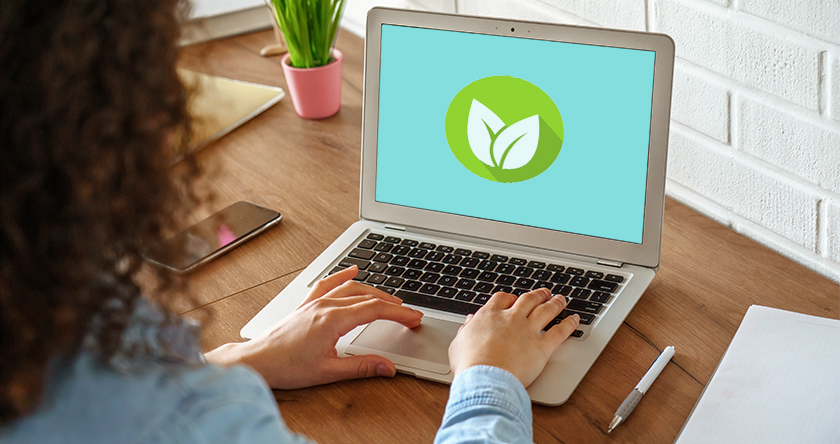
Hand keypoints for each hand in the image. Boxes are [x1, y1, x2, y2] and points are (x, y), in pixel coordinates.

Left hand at [204, 266, 422, 388]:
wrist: (257, 362)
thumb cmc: (286, 367)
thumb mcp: (329, 372)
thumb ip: (362, 367)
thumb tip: (388, 367)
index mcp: (333, 320)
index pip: (375, 310)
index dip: (399, 313)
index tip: (414, 318)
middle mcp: (325, 306)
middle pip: (367, 297)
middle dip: (392, 304)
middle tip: (409, 313)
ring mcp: (314, 303)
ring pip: (351, 288)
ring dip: (374, 291)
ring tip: (390, 299)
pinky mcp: (306, 305)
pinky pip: (327, 283)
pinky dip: (342, 276)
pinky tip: (352, 271)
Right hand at [448, 288, 579, 387]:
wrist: (485, 378)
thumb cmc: (470, 364)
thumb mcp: (459, 344)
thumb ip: (467, 330)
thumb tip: (470, 322)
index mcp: (490, 316)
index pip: (502, 298)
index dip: (510, 298)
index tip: (514, 300)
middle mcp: (511, 318)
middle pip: (528, 300)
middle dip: (537, 295)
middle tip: (544, 293)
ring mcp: (528, 330)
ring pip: (546, 310)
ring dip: (555, 303)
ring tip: (560, 299)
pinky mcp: (542, 346)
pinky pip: (560, 331)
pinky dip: (569, 324)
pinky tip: (574, 319)